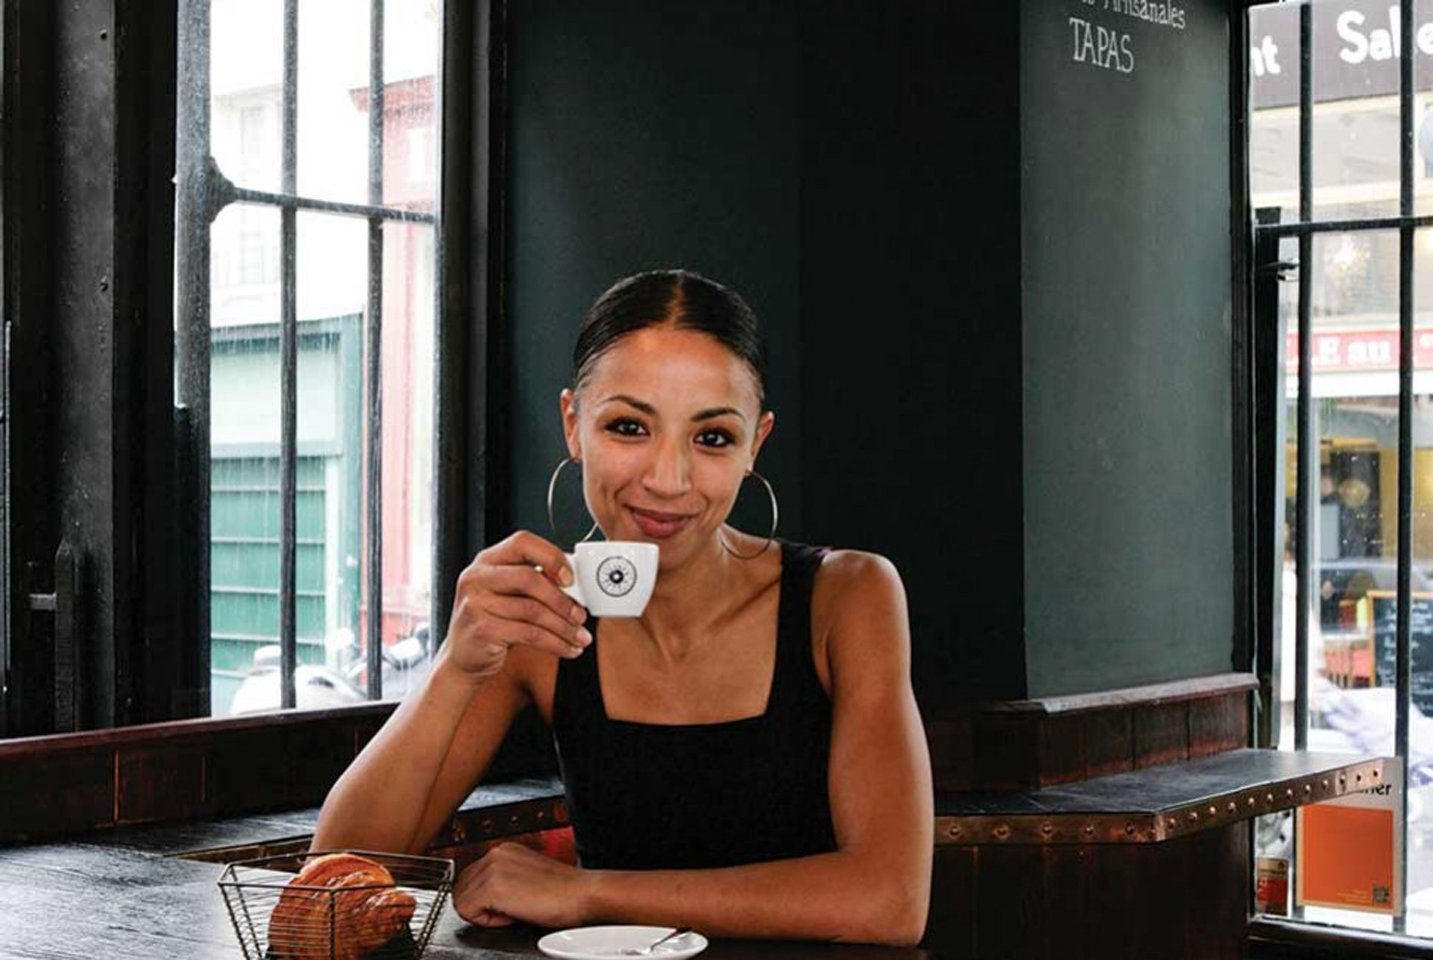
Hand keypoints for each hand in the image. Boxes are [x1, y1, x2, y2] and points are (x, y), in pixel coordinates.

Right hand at [441, 531, 590, 682]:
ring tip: (580, 637)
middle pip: (529, 578)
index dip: (551, 556)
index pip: (522, 542)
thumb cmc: (495, 621)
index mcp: (488, 560)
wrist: (465, 657)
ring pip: (533, 610)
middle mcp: (477, 577)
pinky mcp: (481, 630)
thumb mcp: (511, 595)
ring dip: (564, 627)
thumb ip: (535, 583)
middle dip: (562, 599)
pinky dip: (555, 643)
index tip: (571, 578)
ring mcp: (475, 603)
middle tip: (581, 615)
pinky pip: (528, 634)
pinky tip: (568, 648)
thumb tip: (577, 586)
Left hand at [453, 841, 596, 928]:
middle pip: (461, 887)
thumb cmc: (564, 893)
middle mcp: (496, 853)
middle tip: (511, 909)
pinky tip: (513, 915)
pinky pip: (468, 911)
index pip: (471, 878)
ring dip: (484, 912)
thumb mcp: (528, 877)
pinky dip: (487, 921)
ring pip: (461, 899)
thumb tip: (485, 896)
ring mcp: (493, 867)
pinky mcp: (492, 886)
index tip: (508, 904)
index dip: (485, 899)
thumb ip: (504, 879)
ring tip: (514, 910)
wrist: (583, 895)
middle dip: (480, 905)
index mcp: (504, 850)